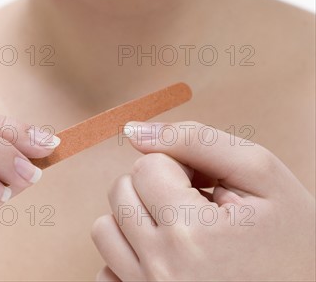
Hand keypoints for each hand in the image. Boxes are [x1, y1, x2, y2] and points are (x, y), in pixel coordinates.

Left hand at [91, 121, 314, 280]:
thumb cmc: (293, 239)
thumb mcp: (262, 176)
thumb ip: (196, 140)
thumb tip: (134, 130)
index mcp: (191, 233)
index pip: (147, 165)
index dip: (179, 167)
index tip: (208, 186)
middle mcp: (161, 268)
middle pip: (120, 192)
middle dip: (156, 187)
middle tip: (197, 206)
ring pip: (105, 228)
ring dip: (136, 219)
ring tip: (180, 230)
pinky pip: (105, 270)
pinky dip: (129, 257)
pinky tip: (166, 258)